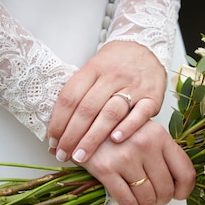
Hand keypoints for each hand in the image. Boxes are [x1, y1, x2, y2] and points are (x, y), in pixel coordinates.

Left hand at [48, 40, 166, 163]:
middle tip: (62, 154)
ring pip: (110, 113)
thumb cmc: (115, 65)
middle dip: (72, 135)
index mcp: (93, 69)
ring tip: (81, 156)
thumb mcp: (93, 69)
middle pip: (87, 108)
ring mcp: (134, 87)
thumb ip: (79, 94)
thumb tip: (57, 129)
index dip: (58, 121)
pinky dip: (127, 127)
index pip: (70, 97)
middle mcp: (112, 77)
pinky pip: (140, 114)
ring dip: (93, 137)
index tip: (52, 141)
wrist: (147, 48)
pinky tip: (115, 141)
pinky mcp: (152, 97)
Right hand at [80, 120, 194, 204]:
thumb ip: (162, 150)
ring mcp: (125, 157)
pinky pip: (127, 200)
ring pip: (147, 196)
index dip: (184, 190)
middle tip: (157, 199)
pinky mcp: (105, 169)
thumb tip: (179, 181)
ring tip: (145, 203)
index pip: (184, 171)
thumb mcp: (145, 130)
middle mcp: (145, 145)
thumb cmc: (117, 129)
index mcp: (159, 135)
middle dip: (163, 200)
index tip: (178, 195)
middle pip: (166, 188)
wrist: (84, 123)